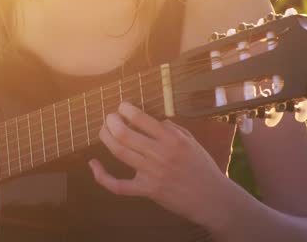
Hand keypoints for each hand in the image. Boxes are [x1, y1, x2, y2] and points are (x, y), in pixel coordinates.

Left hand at [89, 102, 230, 228]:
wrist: (213, 198)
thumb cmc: (202, 167)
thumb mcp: (191, 141)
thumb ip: (172, 129)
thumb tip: (154, 119)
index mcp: (172, 139)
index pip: (140, 118)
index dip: (125, 109)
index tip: (122, 107)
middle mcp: (160, 154)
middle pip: (124, 134)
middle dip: (111, 121)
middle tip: (109, 117)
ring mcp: (152, 173)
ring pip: (119, 152)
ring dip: (106, 138)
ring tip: (103, 130)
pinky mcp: (147, 191)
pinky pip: (119, 185)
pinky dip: (102, 176)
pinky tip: (93, 165)